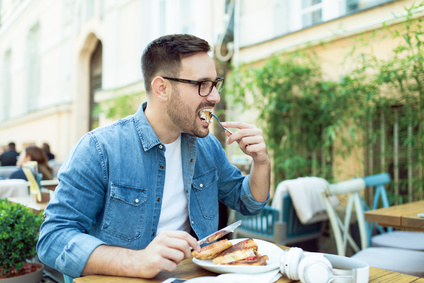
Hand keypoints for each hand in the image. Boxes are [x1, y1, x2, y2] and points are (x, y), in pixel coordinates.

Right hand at [83, 230, 199, 278]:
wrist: (137, 262)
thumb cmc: (154, 253)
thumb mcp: (165, 242)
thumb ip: (177, 241)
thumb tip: (194, 244)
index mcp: (165, 234)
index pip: (184, 235)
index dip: (194, 242)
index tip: (198, 248)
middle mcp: (161, 240)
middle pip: (184, 245)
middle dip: (187, 253)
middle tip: (183, 257)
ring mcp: (158, 250)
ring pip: (180, 256)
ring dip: (178, 261)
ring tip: (170, 260)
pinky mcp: (156, 261)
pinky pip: (172, 266)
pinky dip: (171, 267)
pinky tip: (164, 265)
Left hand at [220, 121, 268, 164]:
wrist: (260, 157)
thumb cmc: (250, 147)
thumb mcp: (240, 141)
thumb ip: (234, 136)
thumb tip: (226, 131)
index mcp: (252, 127)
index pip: (240, 123)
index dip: (230, 123)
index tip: (221, 123)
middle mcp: (257, 131)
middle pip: (242, 132)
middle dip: (233, 137)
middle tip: (228, 142)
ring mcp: (261, 138)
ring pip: (244, 140)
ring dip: (242, 146)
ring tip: (246, 148)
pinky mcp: (262, 146)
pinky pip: (249, 148)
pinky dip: (247, 150)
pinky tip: (251, 151)